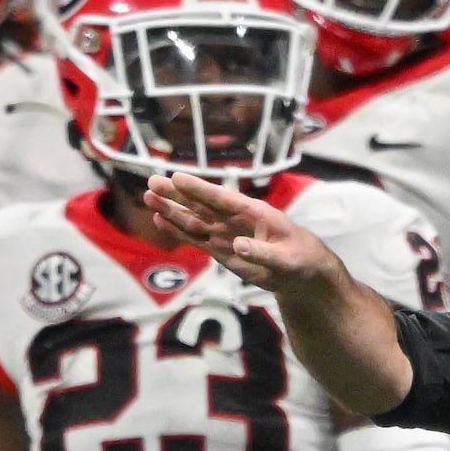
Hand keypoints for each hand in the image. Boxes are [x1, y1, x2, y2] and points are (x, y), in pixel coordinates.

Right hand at [143, 173, 336, 294]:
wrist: (301, 273)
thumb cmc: (300, 259)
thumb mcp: (287, 259)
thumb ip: (263, 253)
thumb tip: (237, 246)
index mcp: (254, 213)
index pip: (223, 198)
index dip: (200, 189)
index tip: (177, 177)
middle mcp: (235, 219)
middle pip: (202, 205)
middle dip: (178, 195)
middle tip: (152, 182)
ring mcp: (226, 233)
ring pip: (194, 219)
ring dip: (172, 210)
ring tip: (148, 198)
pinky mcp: (221, 249)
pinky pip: (196, 238)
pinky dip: (178, 231)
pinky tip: (160, 221)